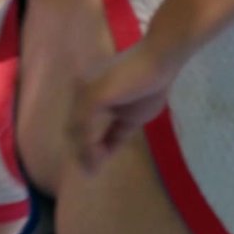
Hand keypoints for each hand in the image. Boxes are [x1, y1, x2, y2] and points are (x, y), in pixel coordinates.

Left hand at [72, 41, 181, 172]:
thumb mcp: (131, 116)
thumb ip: (116, 132)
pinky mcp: (91, 96)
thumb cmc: (150, 84)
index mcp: (88, 93)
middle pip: (74, 128)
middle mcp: (80, 91)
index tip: (93, 165)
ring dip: (83, 152)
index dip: (85, 145)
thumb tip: (106, 150)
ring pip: (77, 129)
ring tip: (91, 171)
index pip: (80, 124)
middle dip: (80, 151)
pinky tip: (97, 158)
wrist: (159, 61)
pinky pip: (85, 126)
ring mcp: (83, 92)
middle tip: (89, 172)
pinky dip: (88, 144)